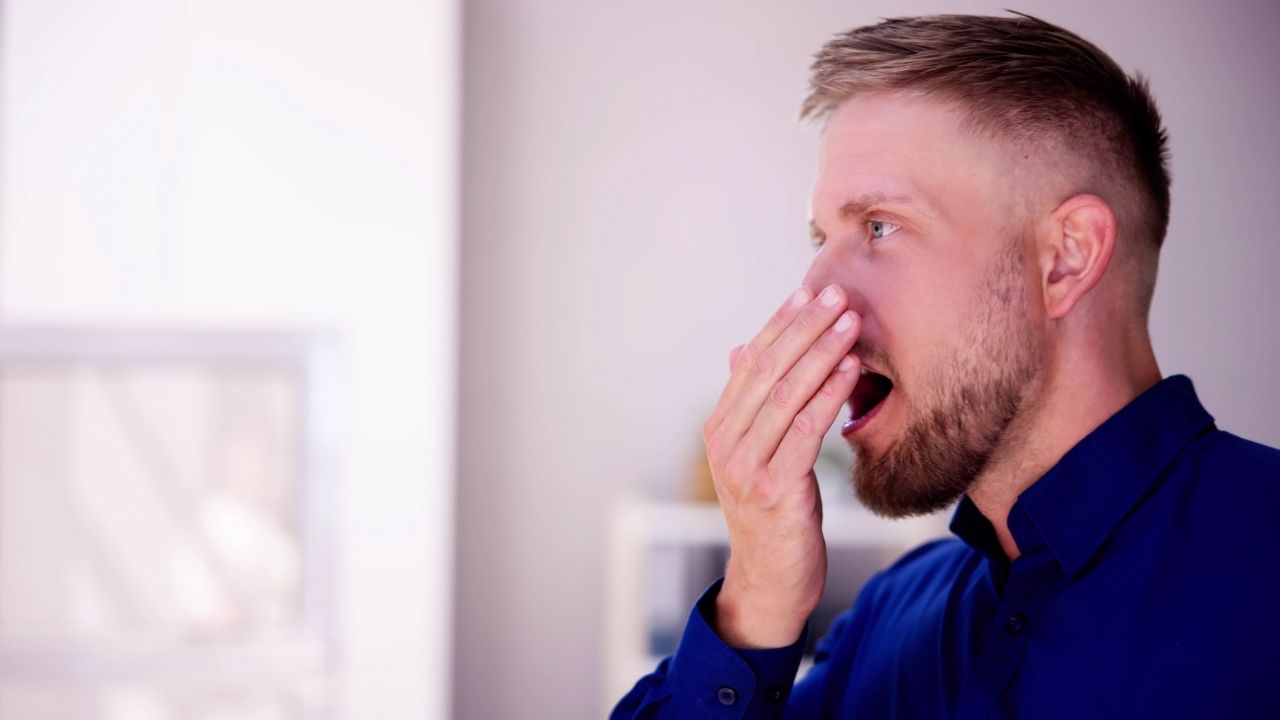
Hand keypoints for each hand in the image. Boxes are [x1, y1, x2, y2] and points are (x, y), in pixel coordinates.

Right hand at [701, 284, 860, 647]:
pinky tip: (852, 370)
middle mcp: (725, 444)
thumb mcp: (755, 457)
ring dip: (821, 352)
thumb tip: (739, 351)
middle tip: (835, 292)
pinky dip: (829, 394)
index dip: (779, 324)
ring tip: (850, 321)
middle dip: (803, 327)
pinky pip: (804, 430)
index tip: (808, 291)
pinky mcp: (774, 489)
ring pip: (785, 395)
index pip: (749, 363)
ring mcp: (745, 467)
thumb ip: (751, 407)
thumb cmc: (772, 515)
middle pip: (766, 371)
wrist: (770, 581)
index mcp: (719, 429)